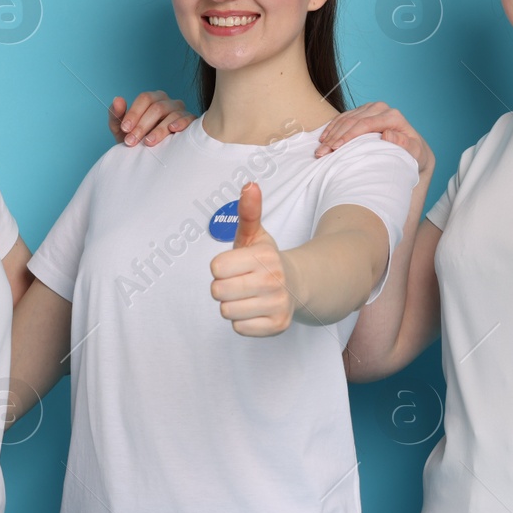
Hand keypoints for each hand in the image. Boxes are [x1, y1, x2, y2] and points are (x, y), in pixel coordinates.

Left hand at [109, 91, 193, 146]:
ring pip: (172, 115)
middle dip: (142, 125)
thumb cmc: (136, 140)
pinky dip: (181, 123)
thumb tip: (118, 99)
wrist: (150, 159)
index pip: (145, 98)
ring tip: (148, 142)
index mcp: (153, 99)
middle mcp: (168, 103)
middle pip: (157, 107)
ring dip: (158, 130)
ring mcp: (181, 112)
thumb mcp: (122, 129)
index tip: (125, 129)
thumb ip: (116, 114)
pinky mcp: (191, 122)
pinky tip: (172, 130)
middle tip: (131, 141)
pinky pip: (189, 119)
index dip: (134, 113)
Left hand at [208, 183, 293, 335]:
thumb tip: (250, 184)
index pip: (216, 268)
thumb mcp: (255, 234)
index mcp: (264, 257)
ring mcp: (277, 305)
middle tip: (240, 282)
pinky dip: (242, 321)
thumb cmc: (266, 260)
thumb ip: (248, 211)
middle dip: (223, 287)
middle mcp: (274, 281)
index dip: (221, 267)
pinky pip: (238, 328)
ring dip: (232, 305)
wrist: (297, 285)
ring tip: (247, 296)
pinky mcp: (277, 326)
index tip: (235, 266)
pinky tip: (254, 309)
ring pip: (226, 311)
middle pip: (218, 291)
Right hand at [315, 101, 432, 176]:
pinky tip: (324, 139)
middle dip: (335, 137)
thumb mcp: (415, 153)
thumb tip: (388, 134)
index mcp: (393, 116)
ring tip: (320, 149)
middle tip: (322, 153)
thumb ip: (405, 144)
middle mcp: (381, 108)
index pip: (365, 124)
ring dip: (331, 134)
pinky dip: (332, 128)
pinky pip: (343, 117)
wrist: (412, 148)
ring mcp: (370, 108)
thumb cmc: (413, 154)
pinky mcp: (362, 111)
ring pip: (345, 118)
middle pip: (353, 121)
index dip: (349, 136)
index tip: (336, 149)